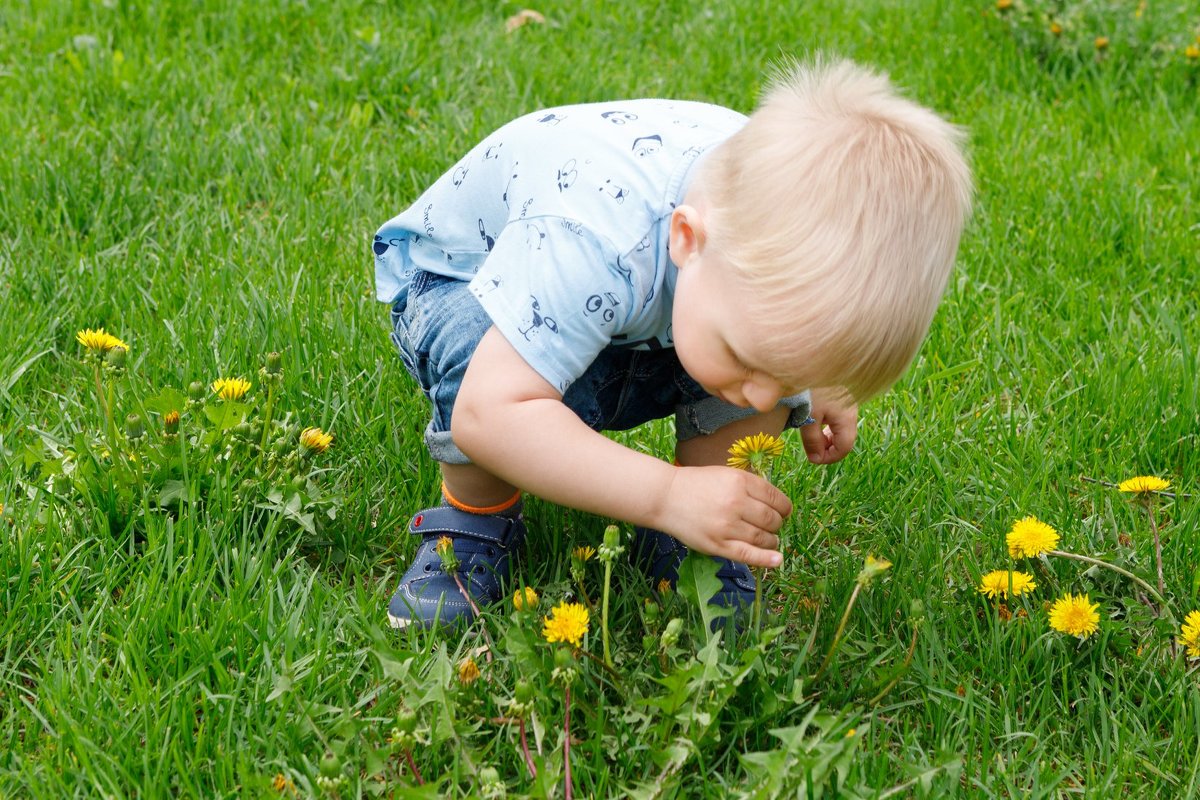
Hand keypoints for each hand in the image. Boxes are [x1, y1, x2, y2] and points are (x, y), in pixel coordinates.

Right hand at [656, 465, 792, 567]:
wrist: (665, 497)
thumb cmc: (696, 484)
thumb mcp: (725, 474)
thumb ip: (749, 486)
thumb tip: (777, 504)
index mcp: (740, 481)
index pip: (775, 497)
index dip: (785, 507)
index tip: (785, 512)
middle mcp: (736, 502)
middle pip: (772, 519)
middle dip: (777, 524)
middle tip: (772, 525)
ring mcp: (727, 525)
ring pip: (763, 538)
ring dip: (772, 540)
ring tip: (769, 540)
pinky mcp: (718, 544)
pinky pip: (748, 554)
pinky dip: (766, 559)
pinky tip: (778, 560)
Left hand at [801, 388, 858, 464]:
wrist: (810, 360)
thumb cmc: (810, 388)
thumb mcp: (809, 417)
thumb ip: (812, 440)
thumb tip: (815, 458)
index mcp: (846, 418)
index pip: (844, 448)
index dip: (829, 458)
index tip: (813, 458)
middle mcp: (850, 411)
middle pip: (845, 439)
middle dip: (828, 447)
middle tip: (811, 447)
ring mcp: (845, 403)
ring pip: (840, 428)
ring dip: (826, 436)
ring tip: (811, 433)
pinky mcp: (838, 396)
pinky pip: (836, 417)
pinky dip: (826, 424)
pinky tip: (814, 419)